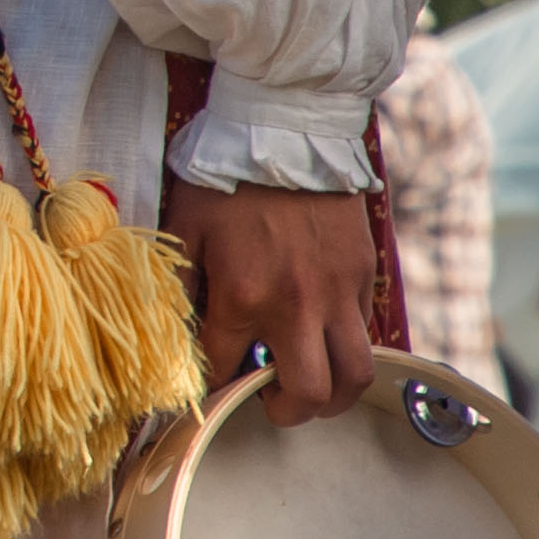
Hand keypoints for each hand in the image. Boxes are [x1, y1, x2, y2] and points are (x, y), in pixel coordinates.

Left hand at [161, 177, 379, 427]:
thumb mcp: (184, 227)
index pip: (225, 372)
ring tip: (310, 385)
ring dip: (332, 395)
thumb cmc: (226, 175)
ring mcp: (336, 293)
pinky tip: (325, 338)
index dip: (215, 389)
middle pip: (306, 393)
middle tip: (270, 400)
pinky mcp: (362, 274)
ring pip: (352, 376)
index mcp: (242, 296)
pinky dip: (348, 349)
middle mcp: (295, 305)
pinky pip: (366, 334)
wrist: (285, 127)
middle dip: (287, 411)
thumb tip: (172, 332)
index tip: (212, 389)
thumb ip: (180, 285)